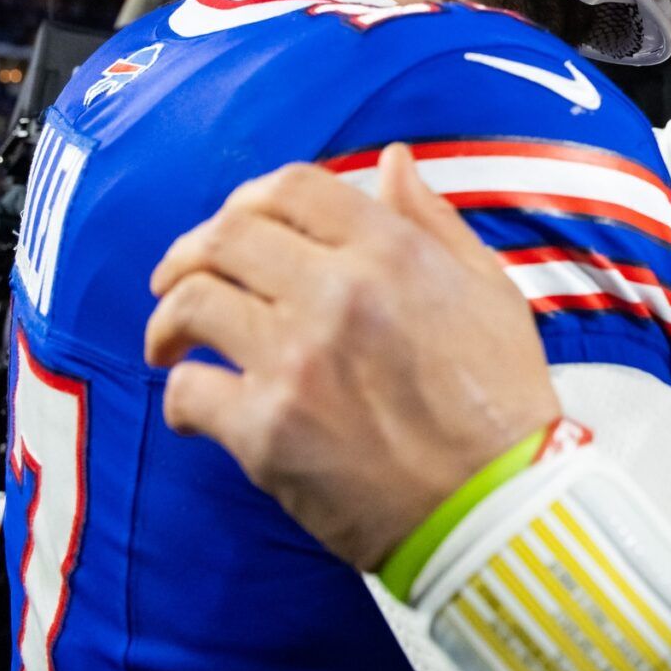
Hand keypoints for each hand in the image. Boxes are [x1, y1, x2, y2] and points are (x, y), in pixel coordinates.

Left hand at [144, 144, 559, 567]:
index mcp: (391, 252)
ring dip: (168, 320)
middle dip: (188, 253)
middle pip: (225, 237)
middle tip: (176, 280)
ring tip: (170, 342)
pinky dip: (181, 397)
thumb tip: (392, 162)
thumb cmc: (501, 403)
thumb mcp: (491, 290)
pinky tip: (194, 408)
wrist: (499, 507)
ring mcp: (297, 360)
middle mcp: (338, 293)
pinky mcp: (268, 430)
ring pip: (192, 303)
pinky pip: (191, 391)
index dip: (248, 199)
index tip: (234, 226)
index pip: (291, 188)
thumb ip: (434, 222)